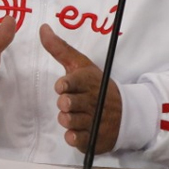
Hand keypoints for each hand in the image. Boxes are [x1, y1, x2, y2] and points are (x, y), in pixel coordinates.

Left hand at [40, 24, 121, 153]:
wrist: (126, 112)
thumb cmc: (96, 86)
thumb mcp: (81, 65)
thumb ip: (60, 48)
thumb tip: (42, 28)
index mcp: (89, 81)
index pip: (70, 83)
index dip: (63, 85)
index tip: (63, 86)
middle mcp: (94, 100)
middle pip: (67, 103)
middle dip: (65, 104)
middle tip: (70, 102)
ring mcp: (95, 120)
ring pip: (69, 121)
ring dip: (67, 120)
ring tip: (74, 115)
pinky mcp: (95, 139)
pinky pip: (76, 140)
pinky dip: (74, 136)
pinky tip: (79, 130)